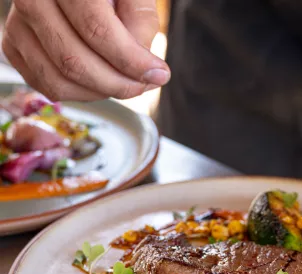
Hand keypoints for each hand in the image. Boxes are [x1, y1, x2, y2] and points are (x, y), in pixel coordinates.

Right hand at [2, 0, 169, 100]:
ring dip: (100, 93)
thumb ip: (140, 24)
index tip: (159, 74)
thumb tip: (142, 69)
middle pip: (73, 61)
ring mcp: (17, 25)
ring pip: (58, 81)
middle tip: (145, 84)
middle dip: (118, 84)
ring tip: (125, 83)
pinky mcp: (13, 46)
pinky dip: (81, 93)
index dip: (131, 60)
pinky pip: (47, 86)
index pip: (96, 29)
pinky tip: (101, 82)